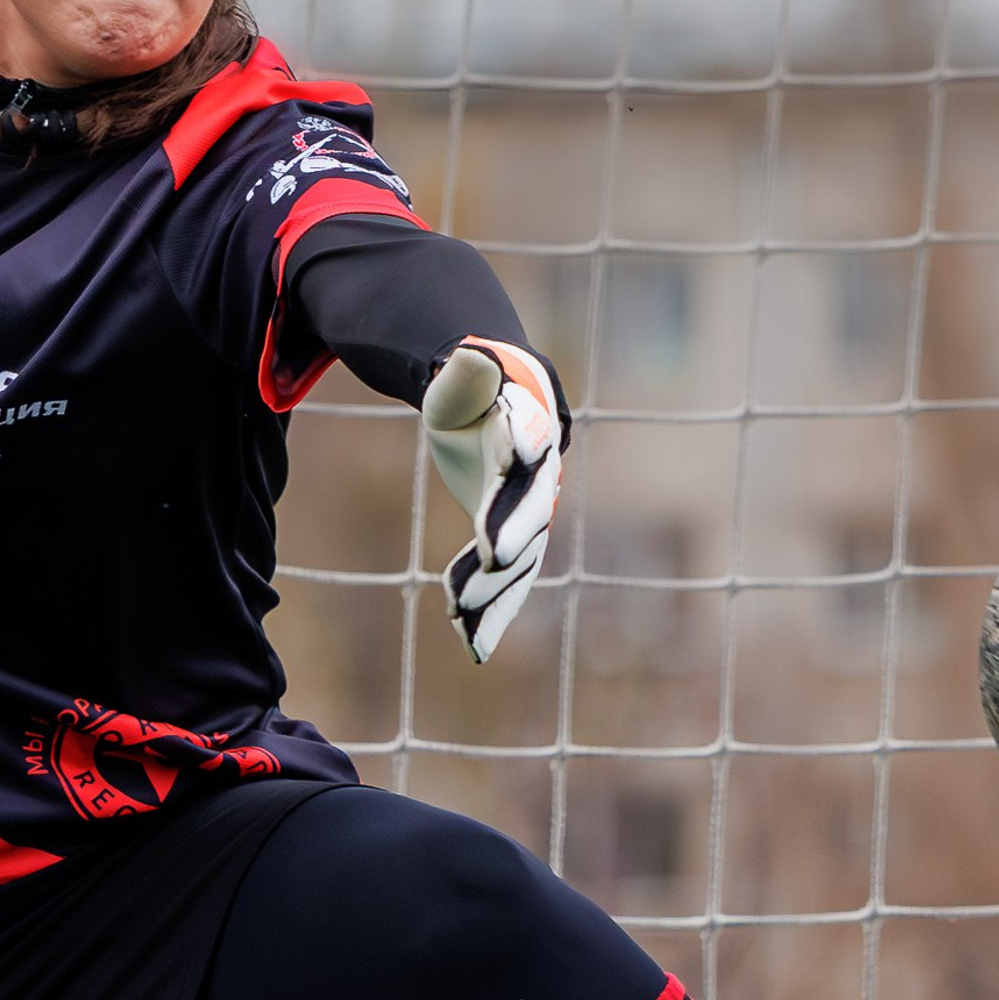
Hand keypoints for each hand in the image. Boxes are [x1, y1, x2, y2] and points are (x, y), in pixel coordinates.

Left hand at [421, 338, 563, 662]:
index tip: (494, 536)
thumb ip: (466, 374)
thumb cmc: (468, 383)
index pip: (525, 464)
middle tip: (489, 573)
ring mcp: (532, 508)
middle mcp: (540, 475)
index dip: (513, 500)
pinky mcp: (516, 532)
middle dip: (511, 548)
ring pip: (521, 556)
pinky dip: (493, 608)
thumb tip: (471, 355)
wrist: (494, 397)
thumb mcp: (458, 376)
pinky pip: (510, 574)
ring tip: (466, 625)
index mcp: (529, 429)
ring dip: (496, 592)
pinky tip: (475, 644)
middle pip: (530, 516)